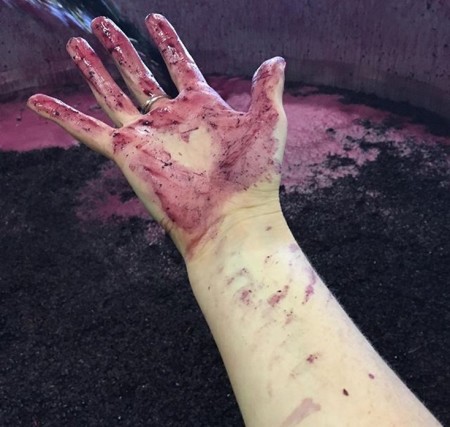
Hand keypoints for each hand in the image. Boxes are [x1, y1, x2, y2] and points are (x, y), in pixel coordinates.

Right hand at [28, 14, 286, 258]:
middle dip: (121, 49)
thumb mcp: (267, 123)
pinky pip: (87, 131)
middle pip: (139, 74)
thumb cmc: (254, 176)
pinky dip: (62, 116)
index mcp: (203, 106)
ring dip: (93, 70)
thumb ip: (267, 89)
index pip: (179, 64)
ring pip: (111, 95)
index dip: (166, 41)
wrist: (232, 219)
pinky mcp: (127, 154)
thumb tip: (276, 59)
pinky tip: (38, 101)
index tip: (153, 19)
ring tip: (76, 44)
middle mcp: (171, 118)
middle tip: (102, 23)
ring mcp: (148, 136)